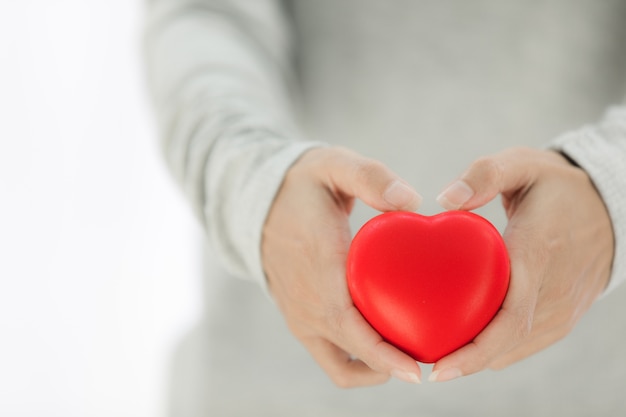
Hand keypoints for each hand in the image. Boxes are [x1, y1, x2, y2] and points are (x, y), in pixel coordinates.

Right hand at [262, 147, 422, 386]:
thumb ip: (371, 177)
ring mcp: (299, 315)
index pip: (347, 322)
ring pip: (340, 365)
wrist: (257, 204)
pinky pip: (330, 358)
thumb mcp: (333, 165)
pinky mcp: (299, 320)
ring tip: (413, 358)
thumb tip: (412, 202)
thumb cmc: (304, 185)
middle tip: (437, 358)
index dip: (382, 352)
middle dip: (393, 364)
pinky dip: (359, 366)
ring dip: (376, 369)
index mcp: (318, 264)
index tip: (416, 369)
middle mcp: (306, 299)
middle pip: (352, 350)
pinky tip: (386, 352)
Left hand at [430, 147, 613, 381]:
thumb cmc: (556, 186)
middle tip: (425, 365)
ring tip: (438, 356)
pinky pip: (527, 343)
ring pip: (517, 348)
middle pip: (508, 341)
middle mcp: (553, 291)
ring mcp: (563, 308)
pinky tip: (468, 347)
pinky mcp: (564, 315)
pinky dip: (498, 350)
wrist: (611, 208)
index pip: (509, 316)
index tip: (438, 366)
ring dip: (479, 358)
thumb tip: (444, 200)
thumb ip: (484, 174)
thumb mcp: (523, 164)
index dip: (474, 348)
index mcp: (537, 255)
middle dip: (466, 361)